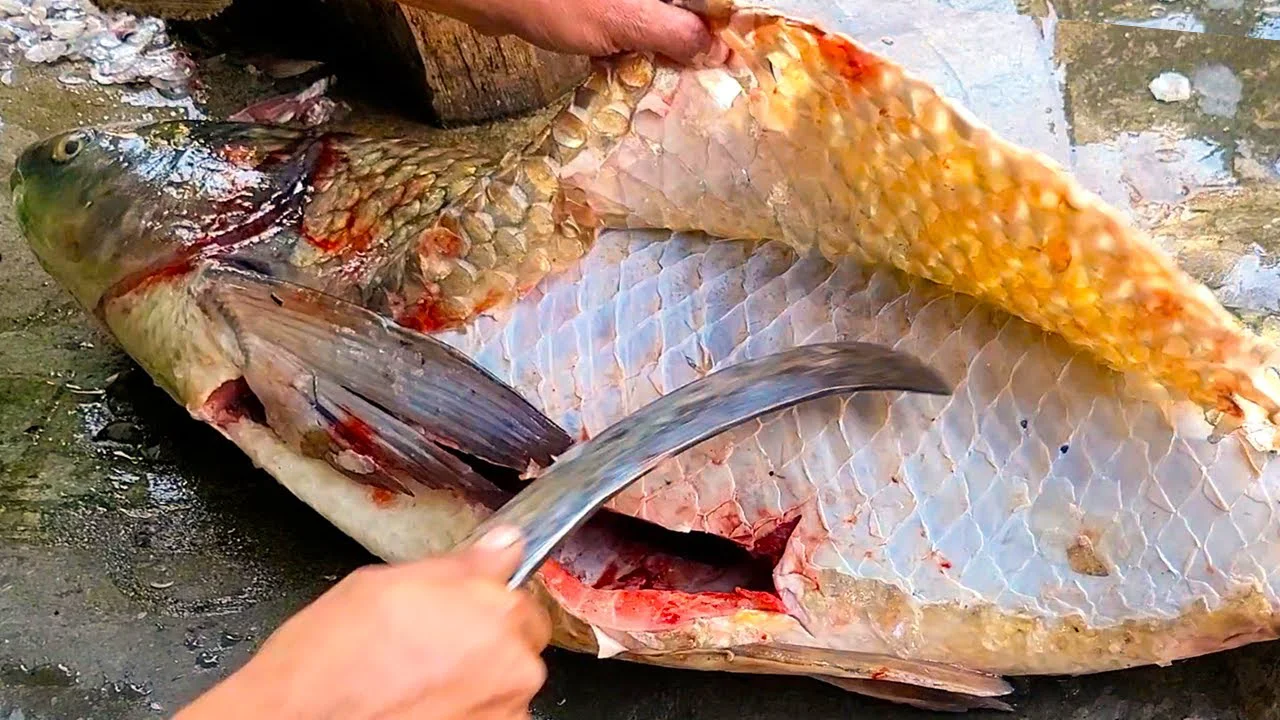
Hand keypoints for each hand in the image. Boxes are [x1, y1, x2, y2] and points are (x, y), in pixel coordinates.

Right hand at [175, 527, 552, 719]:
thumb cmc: (325, 664)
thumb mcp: (381, 585)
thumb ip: (457, 566)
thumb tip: (501, 545)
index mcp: (491, 609)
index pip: (520, 591)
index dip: (482, 600)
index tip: (458, 609)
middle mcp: (510, 663)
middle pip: (518, 640)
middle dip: (484, 640)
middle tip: (428, 648)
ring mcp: (503, 711)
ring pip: (503, 685)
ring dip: (475, 682)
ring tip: (416, 683)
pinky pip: (489, 718)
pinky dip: (464, 715)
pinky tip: (418, 708)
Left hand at [406, 0, 716, 63]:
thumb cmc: (557, 2)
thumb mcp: (626, 20)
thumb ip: (677, 34)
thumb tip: (718, 53)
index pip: (712, 3)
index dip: (726, 30)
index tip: (735, 66)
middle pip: (686, 14)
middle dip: (693, 47)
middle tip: (701, 85)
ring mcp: (624, 0)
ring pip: (656, 24)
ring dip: (659, 54)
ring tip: (663, 87)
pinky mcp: (599, 7)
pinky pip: (627, 29)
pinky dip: (627, 51)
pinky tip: (620, 72)